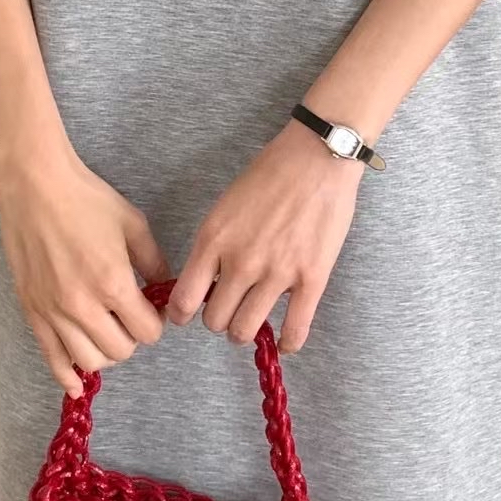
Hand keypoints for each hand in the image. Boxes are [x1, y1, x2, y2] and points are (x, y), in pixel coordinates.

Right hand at [0, 134, 170, 396]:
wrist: (35, 188)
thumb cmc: (86, 200)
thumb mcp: (134, 225)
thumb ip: (154, 262)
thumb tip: (165, 287)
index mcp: (113, 282)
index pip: (148, 332)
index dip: (156, 322)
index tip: (152, 307)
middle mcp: (82, 305)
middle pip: (120, 351)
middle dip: (133, 337)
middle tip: (131, 316)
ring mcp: (53, 312)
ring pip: (88, 362)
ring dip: (105, 353)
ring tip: (108, 331)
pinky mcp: (32, 312)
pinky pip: (52, 359)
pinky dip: (67, 376)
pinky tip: (77, 384)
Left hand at [168, 119, 363, 353]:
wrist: (317, 157)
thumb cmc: (271, 172)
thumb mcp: (226, 205)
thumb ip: (213, 244)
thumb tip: (205, 280)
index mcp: (213, 239)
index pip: (183, 300)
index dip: (182, 314)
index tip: (188, 313)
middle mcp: (241, 262)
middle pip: (214, 321)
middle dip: (218, 318)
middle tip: (229, 306)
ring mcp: (277, 274)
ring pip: (246, 330)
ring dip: (245, 329)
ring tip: (252, 318)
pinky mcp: (312, 280)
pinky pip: (295, 330)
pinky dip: (287, 342)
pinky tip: (285, 340)